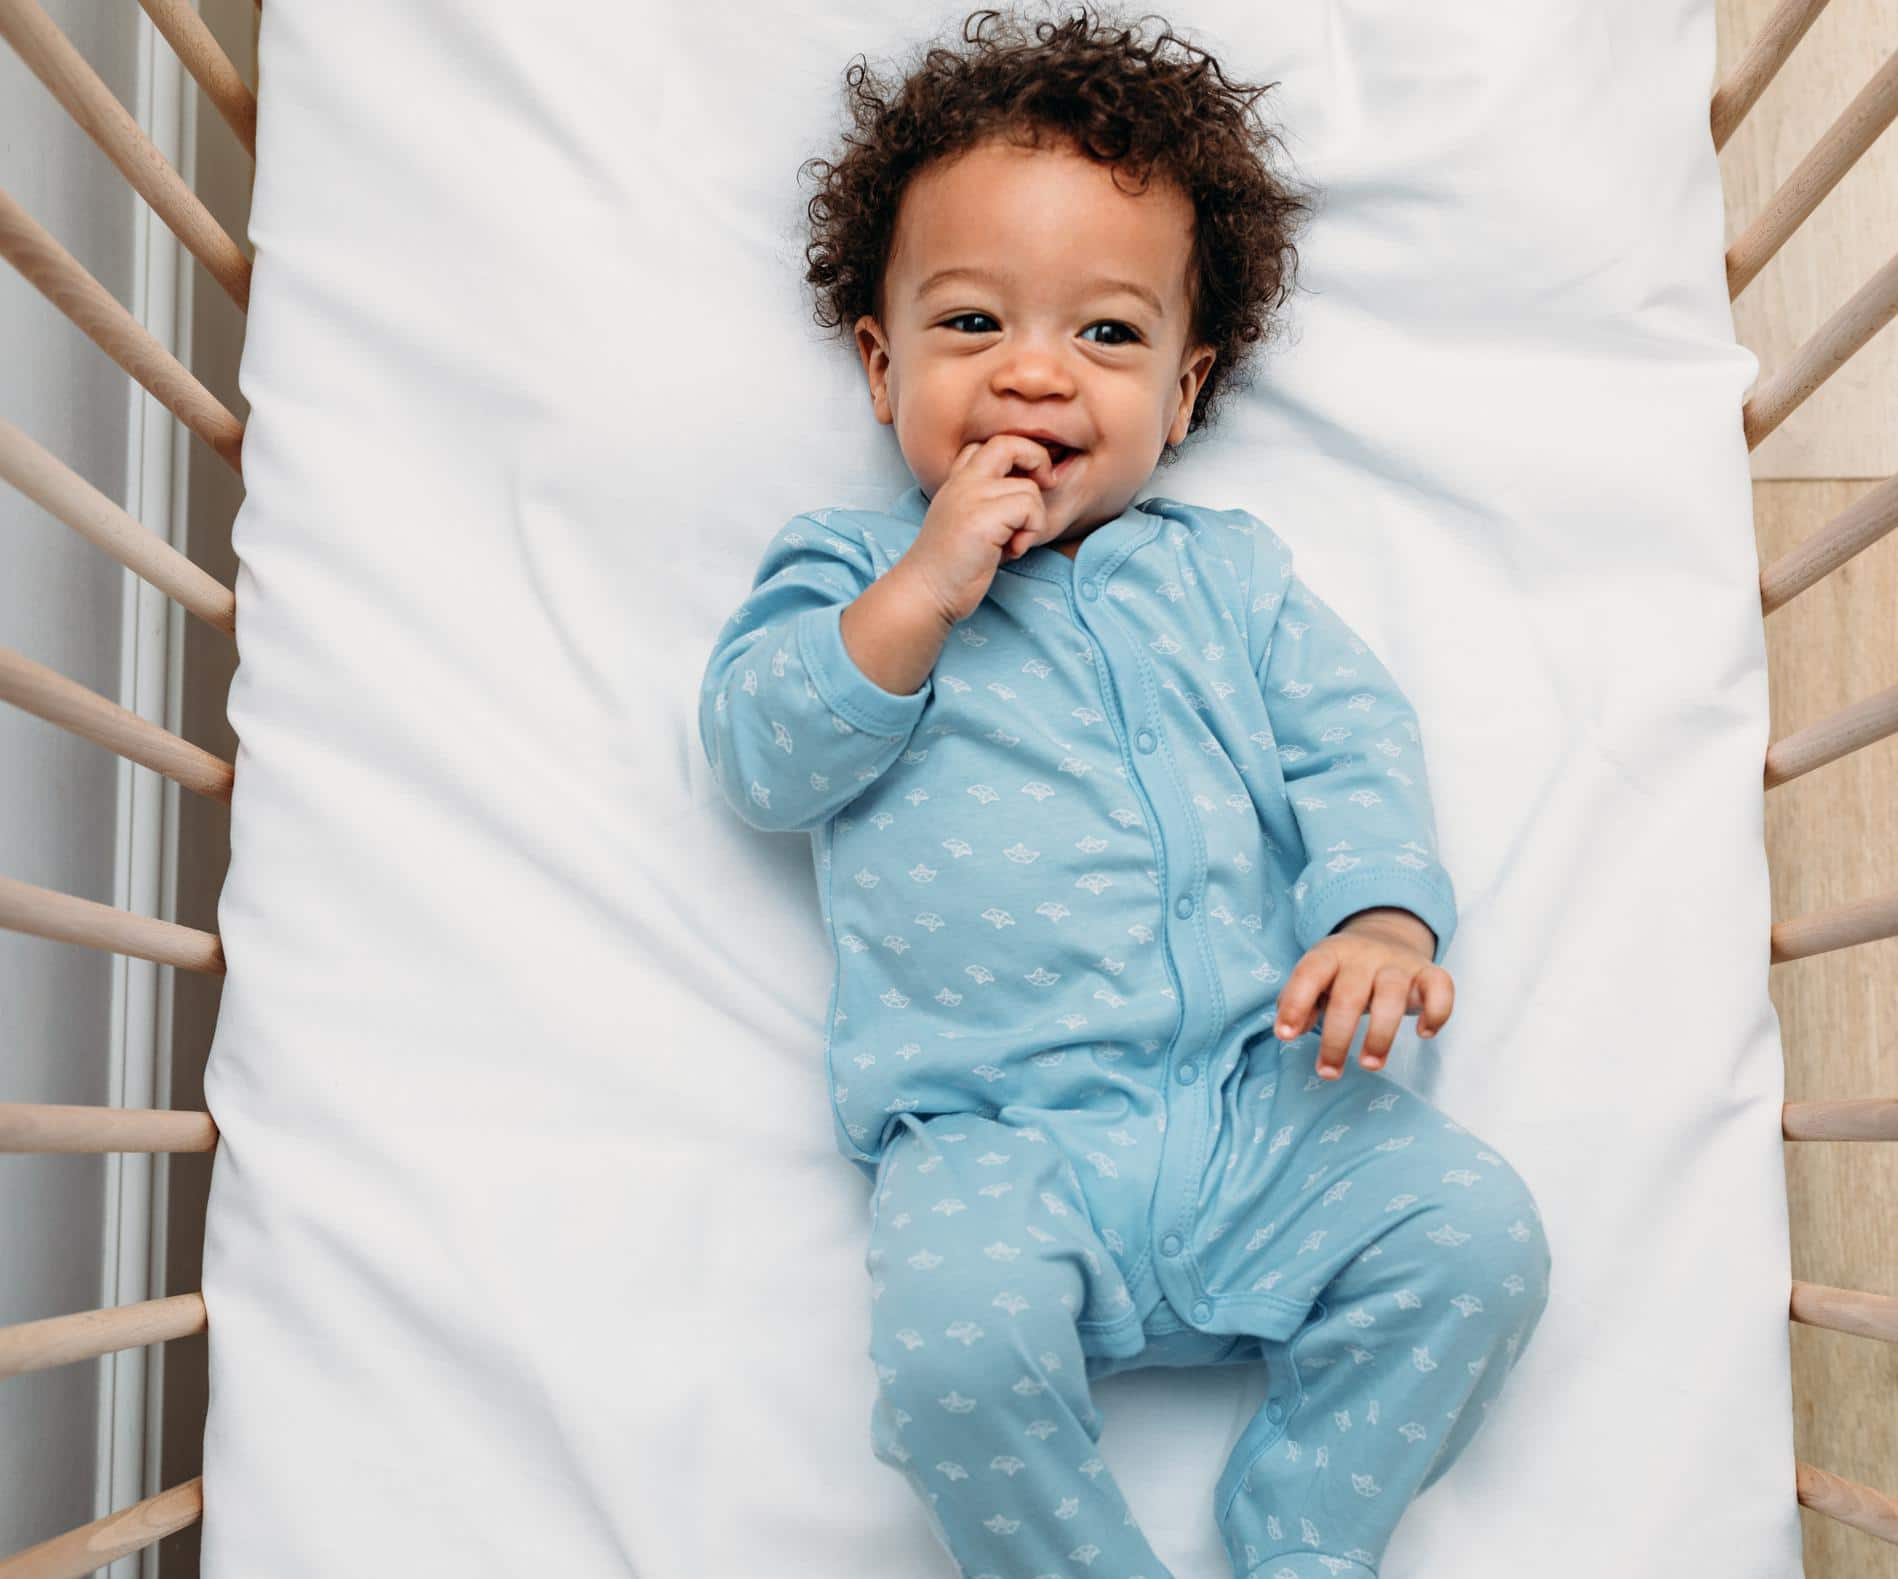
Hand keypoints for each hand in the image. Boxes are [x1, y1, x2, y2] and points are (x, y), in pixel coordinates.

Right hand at [899, 436, 1067, 626]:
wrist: (926, 592)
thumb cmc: (951, 567)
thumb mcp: (967, 522)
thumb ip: (988, 501)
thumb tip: (1033, 488)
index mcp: (956, 482)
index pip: (987, 445)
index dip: (1015, 454)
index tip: (1026, 480)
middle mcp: (962, 483)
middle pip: (1008, 443)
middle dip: (1037, 458)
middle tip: (1046, 485)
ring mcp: (971, 497)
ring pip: (1030, 489)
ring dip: (1033, 520)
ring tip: (1012, 543)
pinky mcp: (983, 519)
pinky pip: (1030, 509)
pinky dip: (1031, 533)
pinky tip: (1011, 552)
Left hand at [1272, 908, 1453, 1080]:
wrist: (1386, 935)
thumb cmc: (1343, 972)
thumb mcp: (1316, 980)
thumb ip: (1298, 1002)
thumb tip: (1289, 1030)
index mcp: (1330, 953)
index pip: (1309, 973)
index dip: (1296, 1004)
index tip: (1285, 1036)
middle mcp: (1364, 955)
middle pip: (1349, 995)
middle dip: (1337, 1038)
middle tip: (1329, 1072)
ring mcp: (1399, 963)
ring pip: (1391, 995)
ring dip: (1380, 1035)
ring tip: (1370, 1065)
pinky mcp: (1428, 972)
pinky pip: (1440, 988)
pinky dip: (1437, 1012)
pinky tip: (1425, 1034)